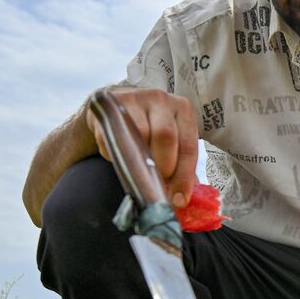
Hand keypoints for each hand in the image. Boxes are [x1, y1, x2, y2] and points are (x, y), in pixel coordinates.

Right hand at [85, 87, 198, 207]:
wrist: (116, 107)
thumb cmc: (149, 128)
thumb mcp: (171, 141)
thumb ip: (179, 166)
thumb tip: (183, 199)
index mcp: (182, 109)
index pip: (188, 146)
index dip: (184, 177)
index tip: (178, 199)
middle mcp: (161, 99)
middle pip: (165, 136)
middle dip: (163, 166)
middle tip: (156, 181)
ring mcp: (135, 99)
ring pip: (140, 134)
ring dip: (139, 159)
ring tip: (139, 166)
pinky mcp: (111, 105)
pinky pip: (115, 136)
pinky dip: (117, 153)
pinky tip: (120, 154)